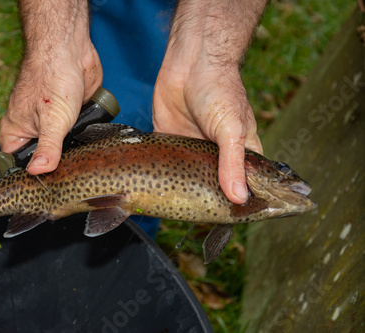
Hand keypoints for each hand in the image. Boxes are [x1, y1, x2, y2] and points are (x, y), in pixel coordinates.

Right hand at [0, 0, 101, 174]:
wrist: (72, 50)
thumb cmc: (52, 75)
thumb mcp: (51, 120)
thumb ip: (47, 148)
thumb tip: (38, 173)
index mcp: (16, 132)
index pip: (15, 165)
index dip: (28, 178)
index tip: (43, 191)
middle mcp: (32, 130)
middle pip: (41, 161)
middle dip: (55, 168)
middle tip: (68, 179)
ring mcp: (53, 126)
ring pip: (62, 151)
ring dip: (72, 154)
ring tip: (82, 166)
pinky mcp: (71, 120)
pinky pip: (77, 139)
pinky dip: (84, 142)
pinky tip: (92, 149)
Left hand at [152, 0, 266, 204]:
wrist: (190, 63)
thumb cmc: (220, 90)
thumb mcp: (232, 129)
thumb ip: (233, 163)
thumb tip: (239, 198)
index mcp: (239, 153)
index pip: (245, 186)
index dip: (241, 205)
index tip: (233, 223)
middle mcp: (215, 155)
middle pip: (213, 187)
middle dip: (207, 203)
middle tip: (199, 225)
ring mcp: (191, 150)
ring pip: (186, 179)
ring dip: (180, 192)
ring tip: (173, 214)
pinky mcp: (169, 142)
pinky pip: (164, 164)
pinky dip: (158, 176)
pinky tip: (152, 192)